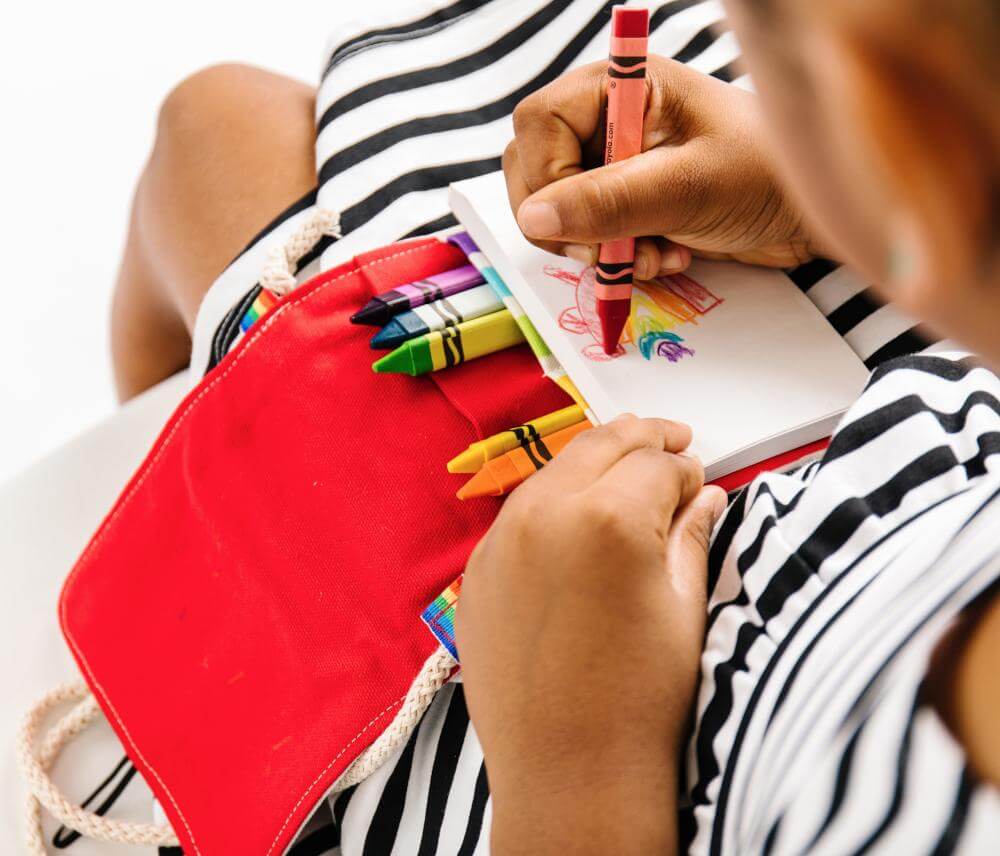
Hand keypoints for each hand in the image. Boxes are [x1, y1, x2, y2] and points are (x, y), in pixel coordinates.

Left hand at [455, 415, 727, 855]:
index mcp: (607, 521)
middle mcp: (545, 516)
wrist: (570, 776)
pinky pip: (519, 512)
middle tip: (671, 440)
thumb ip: (691, 535)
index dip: (687, 468)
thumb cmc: (637, 706)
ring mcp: (501, 540)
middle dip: (642, 437)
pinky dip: (553, 500)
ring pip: (554, 469)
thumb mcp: (684, 609)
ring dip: (594, 461)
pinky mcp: (478, 568)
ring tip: (626, 466)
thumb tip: (703, 497)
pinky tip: (578, 515)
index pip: (657, 465)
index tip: (699, 479)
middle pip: (600, 445)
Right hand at [504, 56, 814, 278]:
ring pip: (556, 210)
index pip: (537, 125)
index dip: (548, 178)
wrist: (816, 211)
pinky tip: (666, 256)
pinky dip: (616, 257)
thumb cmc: (769, 175)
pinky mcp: (625, 200)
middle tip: (615, 250)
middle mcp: (606, 118)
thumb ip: (610, 199)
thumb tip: (533, 216)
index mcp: (619, 86)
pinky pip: (587, 234)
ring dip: (597, 247)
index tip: (587, 222)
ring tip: (655, 256)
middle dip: (570, 224)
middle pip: (533, 170)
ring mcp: (613, 161)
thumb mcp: (689, 186)